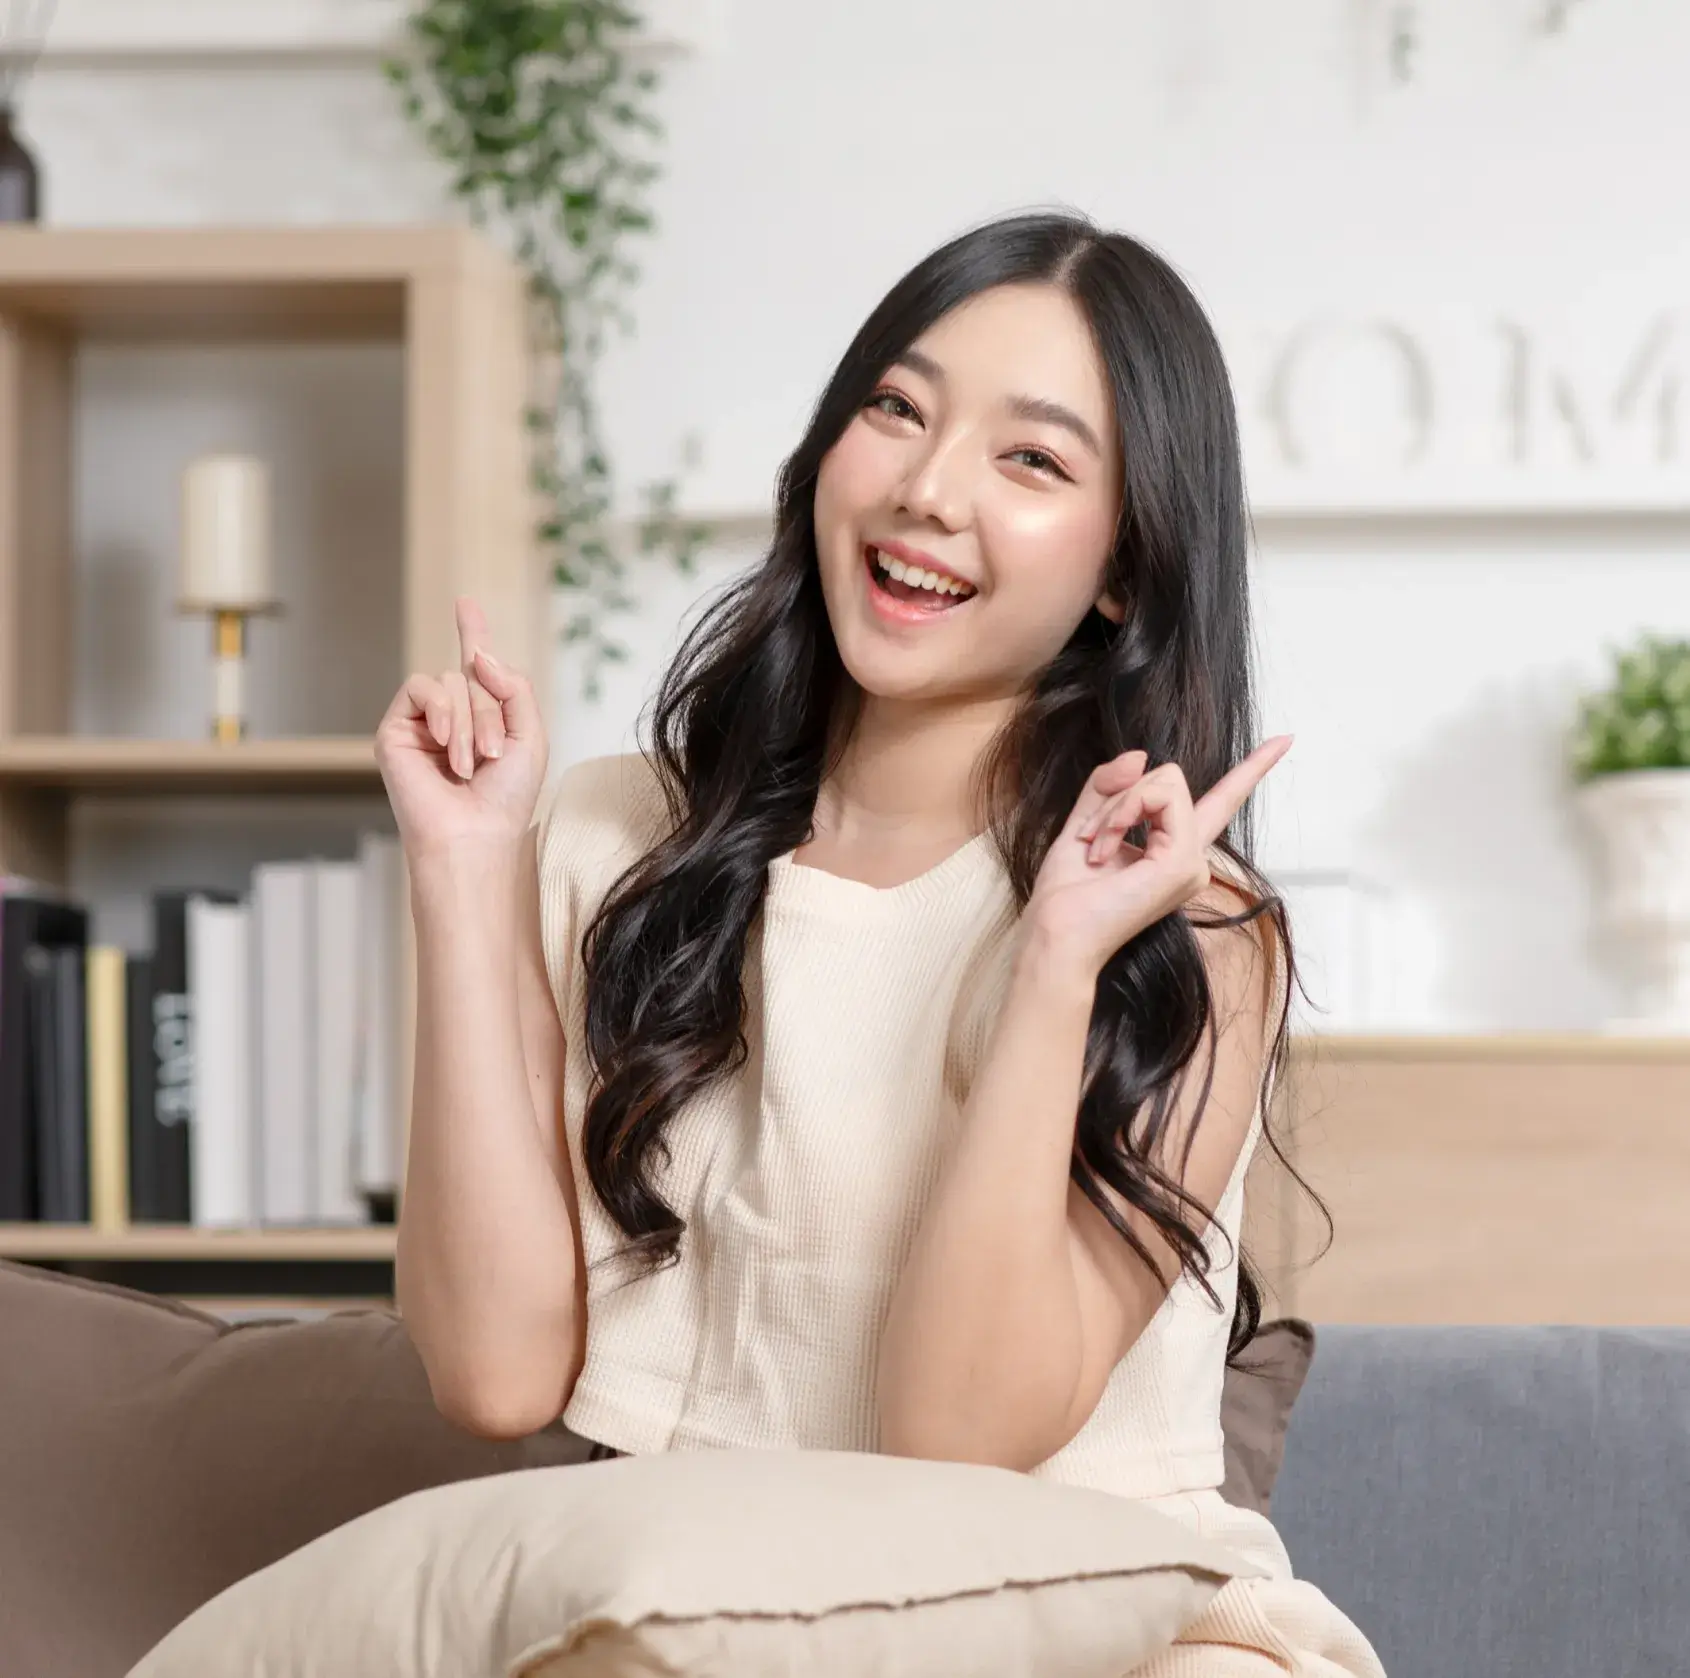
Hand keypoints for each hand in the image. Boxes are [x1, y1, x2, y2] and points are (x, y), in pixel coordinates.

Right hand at [373, 597, 548, 864]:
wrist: (475, 833)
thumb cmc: (506, 797)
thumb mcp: (530, 736)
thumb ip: (514, 687)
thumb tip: (479, 655)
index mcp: (483, 719)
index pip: (475, 668)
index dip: (472, 633)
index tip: (466, 603)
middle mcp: (450, 718)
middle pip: (472, 674)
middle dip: (490, 712)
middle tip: (493, 756)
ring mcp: (421, 723)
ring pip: (449, 681)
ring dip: (469, 722)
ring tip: (470, 764)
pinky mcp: (394, 730)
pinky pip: (420, 688)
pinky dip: (440, 711)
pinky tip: (444, 744)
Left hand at [1021, 736, 1292, 977]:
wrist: (1058, 932)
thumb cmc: (1067, 892)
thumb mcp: (1086, 822)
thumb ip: (1110, 786)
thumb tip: (1142, 755)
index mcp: (1173, 849)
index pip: (1221, 802)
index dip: (1253, 769)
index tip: (1285, 739)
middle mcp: (1191, 857)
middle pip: (1169, 779)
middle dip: (1120, 796)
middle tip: (1091, 839)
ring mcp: (1192, 861)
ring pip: (1164, 780)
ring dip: (1117, 807)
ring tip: (1096, 849)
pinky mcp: (1183, 861)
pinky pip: (1158, 796)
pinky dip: (1121, 813)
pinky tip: (1103, 851)